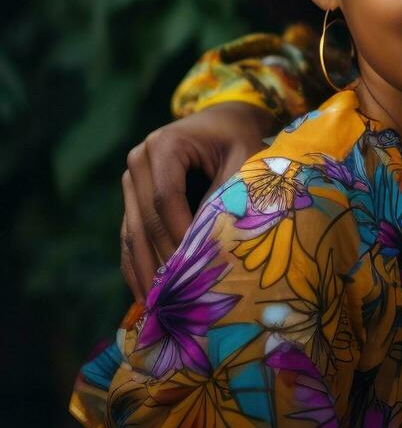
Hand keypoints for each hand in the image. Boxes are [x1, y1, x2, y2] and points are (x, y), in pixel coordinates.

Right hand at [120, 102, 273, 299]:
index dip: (179, 232)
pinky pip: (131, 236)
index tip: (194, 265)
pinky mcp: (132, 199)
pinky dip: (138, 264)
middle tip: (174, 297)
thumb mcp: (244, 157)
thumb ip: (228, 192)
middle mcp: (138, 161)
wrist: (225, 121)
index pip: (166, 197)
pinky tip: (145, 293)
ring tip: (155, 306)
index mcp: (164, 145)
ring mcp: (131, 181)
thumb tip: (214, 243)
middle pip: (145, 219)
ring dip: (143, 270)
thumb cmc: (241, 138)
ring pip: (132, 232)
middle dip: (160, 259)